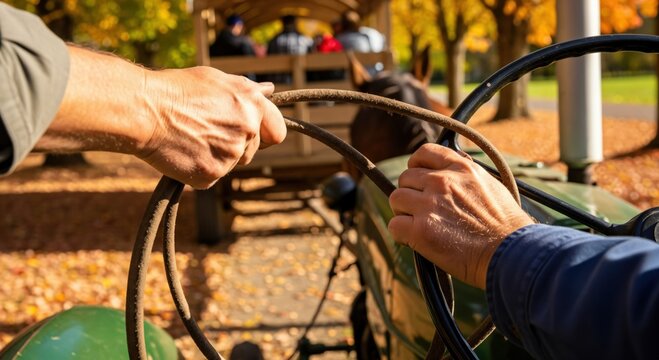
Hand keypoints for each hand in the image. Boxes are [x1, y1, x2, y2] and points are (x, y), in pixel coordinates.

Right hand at [39, 46, 285, 188]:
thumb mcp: (215, 79)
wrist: (143, 110)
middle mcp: (247, 129)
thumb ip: (246, 89)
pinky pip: (212, 175)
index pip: (277, 132)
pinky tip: (183, 151)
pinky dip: (199, 168)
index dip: (264, 134)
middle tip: (208, 132)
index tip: (252, 134)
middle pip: (253, 150)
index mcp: (252, 104)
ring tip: (191, 138)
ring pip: (233, 164)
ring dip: (218, 156)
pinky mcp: (212, 174)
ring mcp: (231, 155)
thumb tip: (269, 91)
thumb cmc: (176, 90)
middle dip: (236, 145)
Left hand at [388, 144, 532, 288]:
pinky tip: (416, 240)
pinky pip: (395, 225)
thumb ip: (466, 176)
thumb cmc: (506, 226)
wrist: (511, 254)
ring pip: (396, 199)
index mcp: (461, 168)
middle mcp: (442, 182)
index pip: (424, 152)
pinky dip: (402, 234)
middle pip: (406, 178)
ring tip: (419, 225)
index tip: (418, 175)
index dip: (416, 165)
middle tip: (422, 210)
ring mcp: (429, 205)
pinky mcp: (420, 230)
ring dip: (404, 212)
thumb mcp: (490, 185)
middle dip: (411, 193)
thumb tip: (448, 172)